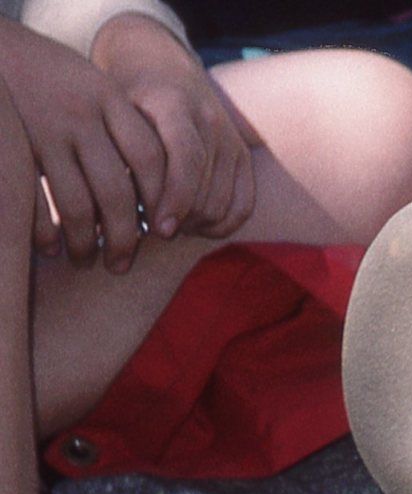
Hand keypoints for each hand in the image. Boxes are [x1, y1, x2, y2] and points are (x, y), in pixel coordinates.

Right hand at [0, 17, 165, 269]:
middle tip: (122, 264)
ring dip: (84, 243)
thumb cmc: (56, 77)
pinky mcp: (11, 143)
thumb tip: (163, 192)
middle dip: (124, 238)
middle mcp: (80, 114)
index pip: (151, 159)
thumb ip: (126, 128)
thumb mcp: (97, 88)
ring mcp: (42, 129)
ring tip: (86, 261)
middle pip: (116, 192)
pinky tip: (50, 247)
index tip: (165, 231)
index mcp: (109, 99)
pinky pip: (33, 200)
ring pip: (76, 204)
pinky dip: (43, 230)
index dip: (163, 200)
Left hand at [91, 12, 260, 240]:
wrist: (159, 66)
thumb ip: (121, 155)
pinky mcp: (242, 155)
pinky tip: (196, 225)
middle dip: (180, 220)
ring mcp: (230, 138)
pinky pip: (244, 206)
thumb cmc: (126, 98)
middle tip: (153, 229)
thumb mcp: (114, 115)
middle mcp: (210, 119)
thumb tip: (121, 212)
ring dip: (196, 224)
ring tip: (170, 224)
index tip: (157, 229)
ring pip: (222, 204)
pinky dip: (222, 224)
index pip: (187, 160)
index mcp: (174, 104)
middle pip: (205, 192)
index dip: (174, 200)